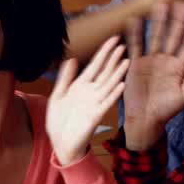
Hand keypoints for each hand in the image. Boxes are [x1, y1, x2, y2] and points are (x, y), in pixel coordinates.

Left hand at [46, 37, 130, 165]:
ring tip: (126, 61)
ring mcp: (94, 103)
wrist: (60, 143)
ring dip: (117, 73)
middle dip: (113, 58)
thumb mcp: (57, 95)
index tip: (113, 39)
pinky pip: (106, 103)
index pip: (95, 65)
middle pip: (105, 72)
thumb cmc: (59, 121)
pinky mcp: (96, 115)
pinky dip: (113, 94)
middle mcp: (90, 92)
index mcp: (80, 86)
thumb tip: (71, 59)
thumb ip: (65, 78)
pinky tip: (121, 84)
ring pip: (108, 85)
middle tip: (122, 44)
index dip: (104, 52)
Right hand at [123, 2, 183, 150]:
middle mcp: (166, 60)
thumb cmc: (167, 110)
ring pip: (155, 37)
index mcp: (180, 67)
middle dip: (177, 20)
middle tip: (181, 3)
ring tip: (159, 6)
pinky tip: (136, 20)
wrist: (144, 119)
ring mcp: (150, 60)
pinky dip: (135, 33)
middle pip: (172, 36)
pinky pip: (136, 46)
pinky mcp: (136, 63)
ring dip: (157, 22)